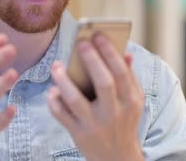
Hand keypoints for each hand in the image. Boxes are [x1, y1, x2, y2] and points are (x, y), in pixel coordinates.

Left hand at [47, 34, 144, 160]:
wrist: (117, 158)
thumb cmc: (124, 121)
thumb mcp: (133, 101)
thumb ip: (129, 77)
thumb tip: (125, 52)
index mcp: (130, 101)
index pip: (121, 73)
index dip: (109, 53)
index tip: (98, 36)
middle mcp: (113, 113)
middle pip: (103, 83)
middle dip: (92, 61)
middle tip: (80, 43)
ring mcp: (95, 124)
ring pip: (76, 100)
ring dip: (64, 80)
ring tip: (57, 66)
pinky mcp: (78, 134)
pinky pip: (61, 115)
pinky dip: (54, 101)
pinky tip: (52, 90)